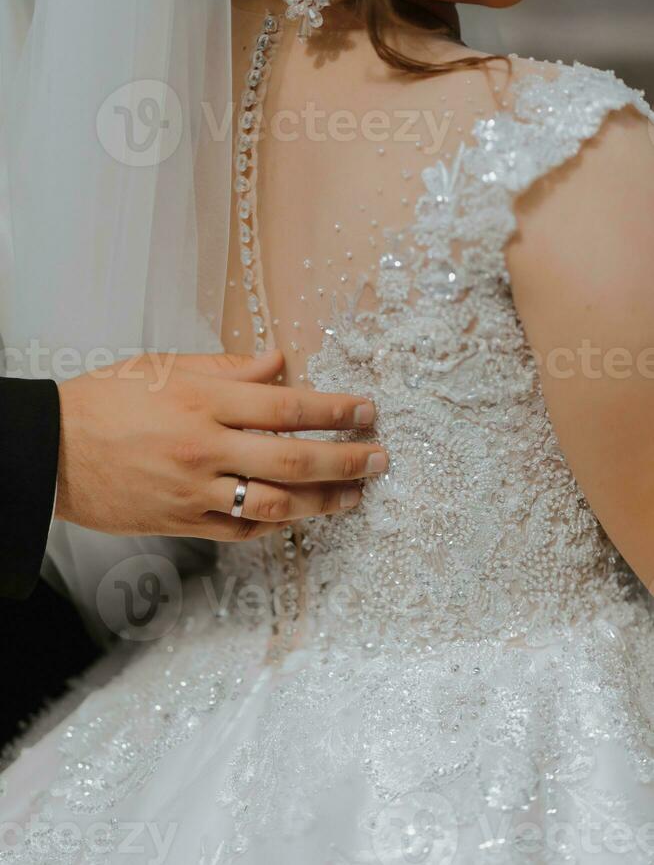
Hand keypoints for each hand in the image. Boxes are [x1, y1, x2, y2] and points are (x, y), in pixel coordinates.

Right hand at [55, 350, 386, 541]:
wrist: (51, 450)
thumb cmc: (107, 400)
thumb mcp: (165, 368)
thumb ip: (229, 369)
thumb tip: (281, 363)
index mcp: (204, 401)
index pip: (287, 406)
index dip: (334, 410)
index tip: (366, 411)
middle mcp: (205, 447)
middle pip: (292, 458)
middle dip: (345, 459)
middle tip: (380, 458)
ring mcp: (194, 490)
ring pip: (274, 503)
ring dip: (323, 501)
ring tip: (354, 496)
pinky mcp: (181, 521)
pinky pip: (239, 529)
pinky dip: (273, 524)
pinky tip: (298, 517)